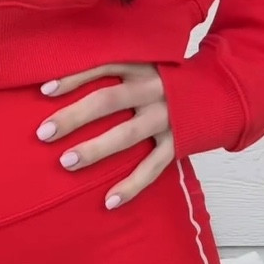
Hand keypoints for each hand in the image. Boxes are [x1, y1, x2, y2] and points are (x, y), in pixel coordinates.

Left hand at [35, 62, 175, 208]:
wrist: (219, 91)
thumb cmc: (167, 77)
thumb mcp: (146, 61)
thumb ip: (116, 67)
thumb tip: (64, 79)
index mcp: (141, 65)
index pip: (102, 67)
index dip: (73, 78)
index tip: (44, 90)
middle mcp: (153, 89)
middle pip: (107, 101)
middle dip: (74, 116)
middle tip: (44, 133)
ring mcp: (166, 117)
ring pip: (126, 135)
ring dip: (95, 149)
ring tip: (66, 162)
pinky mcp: (178, 143)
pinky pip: (152, 168)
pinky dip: (131, 186)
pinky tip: (109, 201)